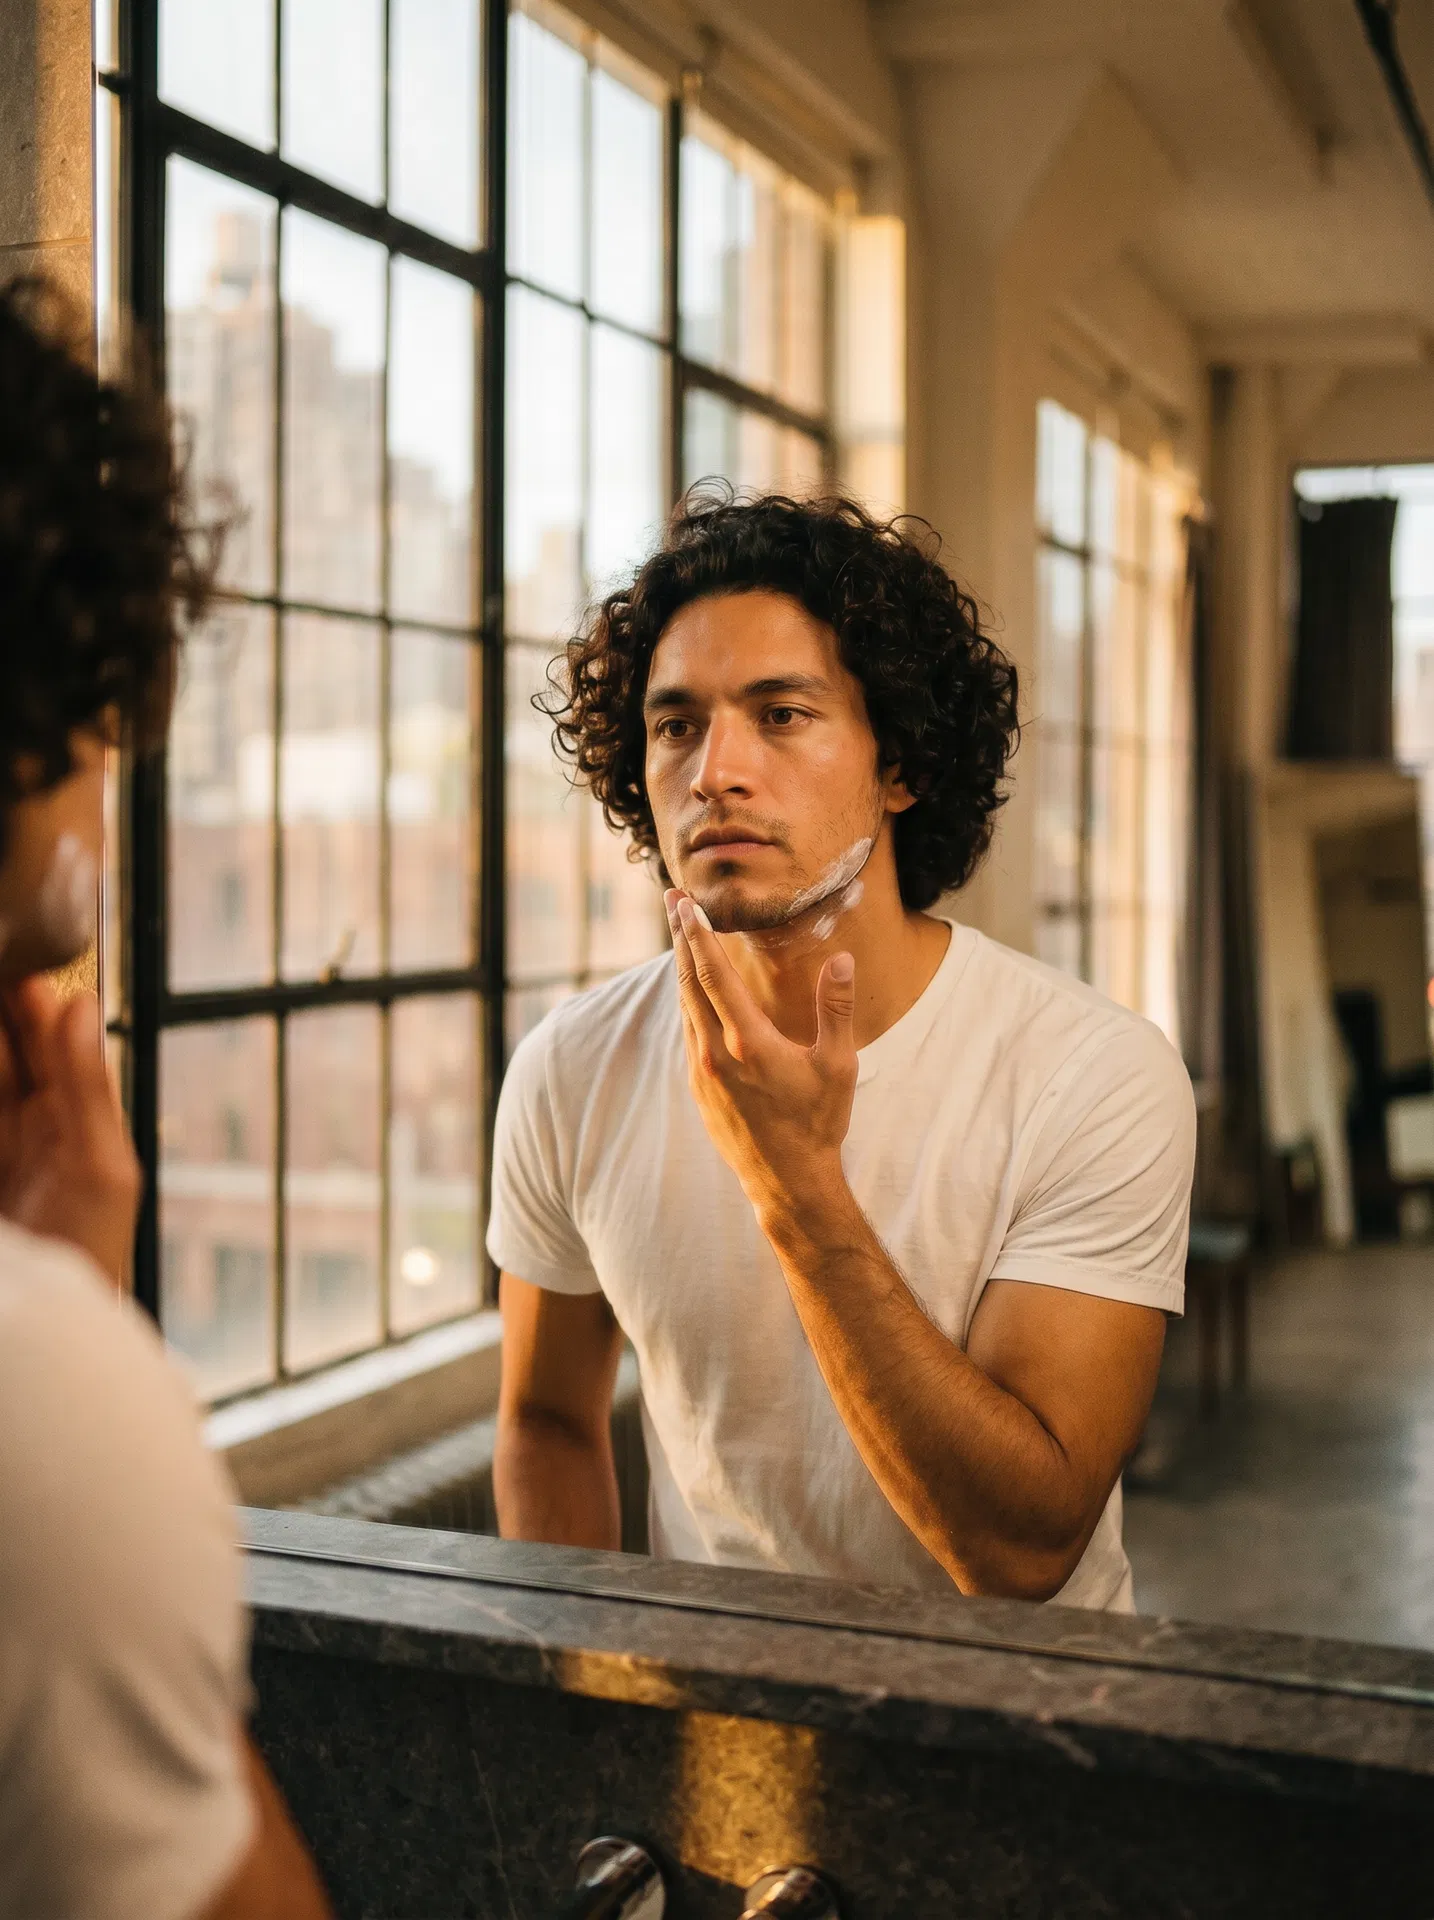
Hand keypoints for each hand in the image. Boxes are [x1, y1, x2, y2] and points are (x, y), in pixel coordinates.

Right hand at [0, 978, 139, 1290]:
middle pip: (1, 1052)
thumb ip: (87, 1087)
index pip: (38, 1036)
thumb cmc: (90, 1251)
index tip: (17, 960)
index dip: (24, 999)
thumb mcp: (99, 1167)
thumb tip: (79, 1003)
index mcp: (62, 1113)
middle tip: (2, 965)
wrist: (44, 1334)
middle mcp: (18, 1122)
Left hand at [666, 889, 856, 1217]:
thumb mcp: (838, 1065)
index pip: (713, 974)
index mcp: (747, 1043)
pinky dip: (689, 1001)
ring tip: (682, 935)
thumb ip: (837, 1009)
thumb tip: (842, 959)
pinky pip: (688, 1032)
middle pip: (688, 981)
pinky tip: (694, 990)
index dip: (697, 934)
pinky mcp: (699, 1087)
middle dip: (680, 937)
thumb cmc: (817, 1123)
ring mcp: (701, 1072)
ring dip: (683, 967)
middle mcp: (714, 1054)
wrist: (787, 1182)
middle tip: (672, 898)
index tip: (685, 902)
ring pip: (685, 1007)